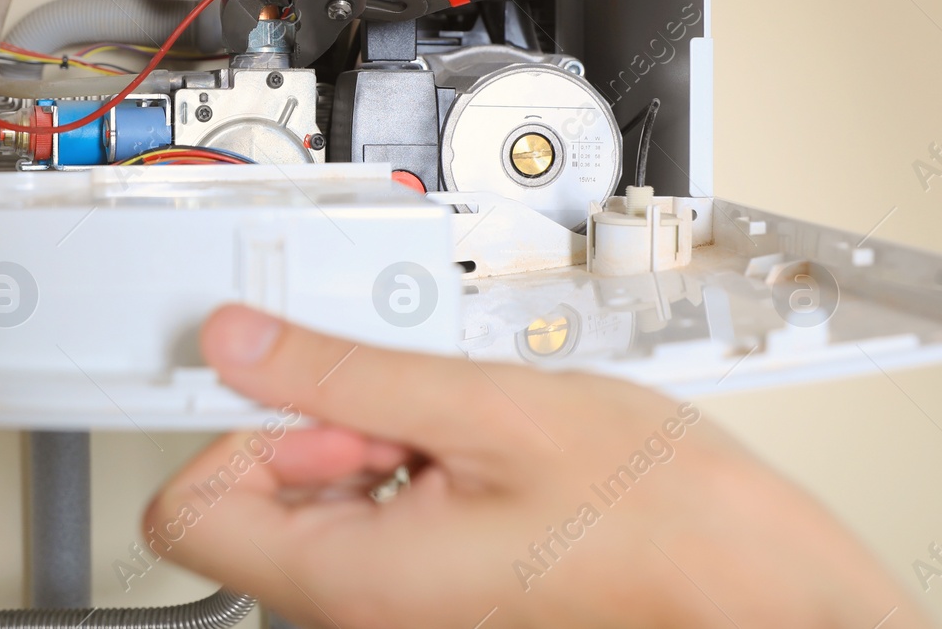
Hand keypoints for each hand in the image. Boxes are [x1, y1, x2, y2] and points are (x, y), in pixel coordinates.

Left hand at [147, 306, 929, 628]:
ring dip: (367, 449)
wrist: (757, 588)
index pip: (185, 513)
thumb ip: (337, 375)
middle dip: (317, 432)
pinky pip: (368, 525)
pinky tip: (473, 457)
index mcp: (352, 579)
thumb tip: (237, 341)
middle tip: (409, 412)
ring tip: (460, 435)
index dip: (222, 428)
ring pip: (316, 506)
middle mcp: (362, 613)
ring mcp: (397, 611)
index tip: (272, 375)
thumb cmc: (658, 516)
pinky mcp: (431, 598)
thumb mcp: (484, 406)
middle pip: (255, 500)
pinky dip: (402, 475)